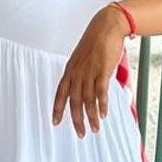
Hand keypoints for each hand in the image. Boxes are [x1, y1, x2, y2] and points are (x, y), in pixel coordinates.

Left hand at [52, 6, 129, 136]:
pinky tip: (103, 115)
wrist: (106, 27)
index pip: (60, 93)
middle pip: (74, 101)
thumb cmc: (95, 42)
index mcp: (70, 70)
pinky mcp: (102, 71)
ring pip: (87, 100)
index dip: (57, 108)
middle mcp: (77, 73)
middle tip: (80, 134)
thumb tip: (86, 85)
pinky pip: (100, 92)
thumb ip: (82, 73)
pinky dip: (102, 105)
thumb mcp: (83, 58)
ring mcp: (89, 72)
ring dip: (91, 117)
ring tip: (95, 129)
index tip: (55, 122)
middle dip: (76, 120)